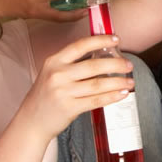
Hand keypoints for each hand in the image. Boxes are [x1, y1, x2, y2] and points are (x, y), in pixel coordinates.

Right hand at [20, 34, 134, 141]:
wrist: (31, 121)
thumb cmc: (46, 95)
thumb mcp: (52, 73)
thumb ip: (72, 64)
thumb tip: (103, 54)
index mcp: (54, 61)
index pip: (80, 45)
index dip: (100, 40)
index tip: (116, 39)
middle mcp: (57, 74)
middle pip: (93, 66)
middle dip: (116, 64)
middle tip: (128, 65)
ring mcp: (63, 92)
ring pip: (98, 84)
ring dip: (118, 82)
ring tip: (130, 81)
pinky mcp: (69, 108)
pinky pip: (96, 100)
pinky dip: (112, 97)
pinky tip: (122, 94)